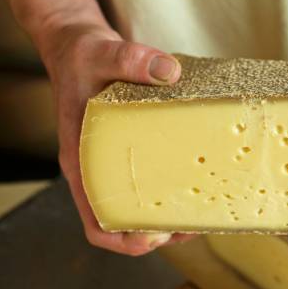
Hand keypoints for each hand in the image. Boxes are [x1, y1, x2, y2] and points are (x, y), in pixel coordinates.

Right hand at [42, 25, 191, 254]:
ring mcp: (121, 162)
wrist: (83, 49)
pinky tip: (204, 179)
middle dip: (160, 232)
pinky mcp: (139, 150)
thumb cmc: (84, 58)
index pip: (96, 219)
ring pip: (145, 205)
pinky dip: (178, 186)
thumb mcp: (101, 53)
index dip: (122, 238)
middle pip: (128, 221)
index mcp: (83, 161)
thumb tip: (169, 72)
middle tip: (193, 225)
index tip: (153, 240)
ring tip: (205, 210)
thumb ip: (130, 59)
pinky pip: (157, 178)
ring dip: (173, 215)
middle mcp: (102, 169)